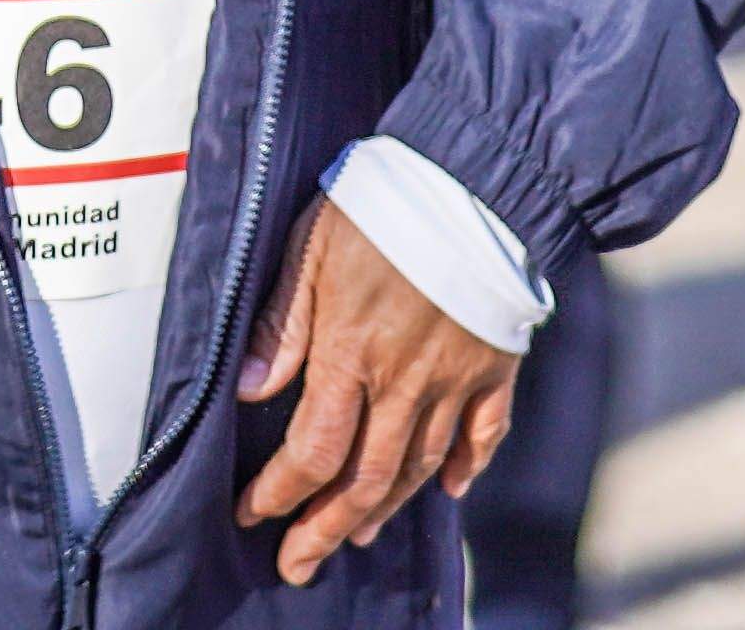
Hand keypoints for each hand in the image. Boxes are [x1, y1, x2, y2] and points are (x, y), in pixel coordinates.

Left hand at [233, 199, 519, 583]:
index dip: (280, 493)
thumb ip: (281, 321)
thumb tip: (248, 389)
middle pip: (364, 479)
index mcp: (352, 353)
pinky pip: (485, 433)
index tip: (253, 516)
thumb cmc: (382, 203)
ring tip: (358, 536)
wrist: (475, 179)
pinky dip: (467, 468)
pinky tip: (449, 490)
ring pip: (419, 467)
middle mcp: (405, 382)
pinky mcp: (496, 365)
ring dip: (384, 509)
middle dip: (325, 529)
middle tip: (299, 564)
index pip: (311, 450)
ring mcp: (456, 379)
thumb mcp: (310, 246)